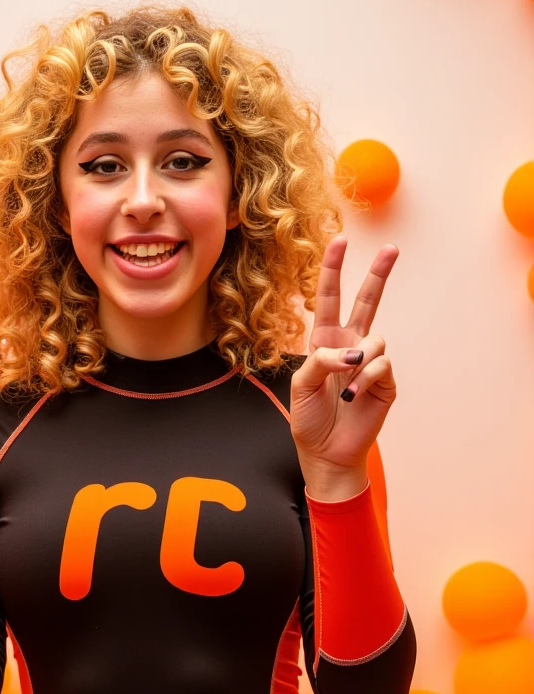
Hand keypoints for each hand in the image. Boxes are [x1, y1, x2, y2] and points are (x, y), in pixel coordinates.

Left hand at [290, 236, 397, 481]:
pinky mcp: (386, 381)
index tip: (340, 241)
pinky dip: (364, 379)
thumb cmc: (309, 418)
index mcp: (324, 341)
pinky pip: (380, 364)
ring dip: (357, 362)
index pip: (329, 299)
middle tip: (392, 249)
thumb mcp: (301, 385)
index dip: (333, 270)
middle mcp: (350, 345)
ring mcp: (370, 362)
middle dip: (379, 274)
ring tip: (344, 389)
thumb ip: (320, 360)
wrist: (327, 451)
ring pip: (374, 338)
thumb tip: (352, 351)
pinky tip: (353, 397)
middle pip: (367, 301)